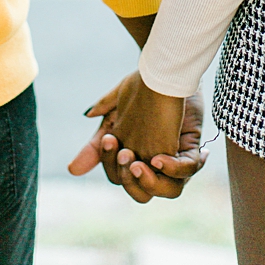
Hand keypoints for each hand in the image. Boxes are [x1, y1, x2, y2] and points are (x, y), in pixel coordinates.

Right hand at [68, 73, 207, 201]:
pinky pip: (189, 170)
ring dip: (151, 181)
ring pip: (170, 191)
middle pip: (142, 194)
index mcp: (135, 161)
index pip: (119, 178)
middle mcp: (155, 164)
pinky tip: (160, 158)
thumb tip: (72, 170)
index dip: (110, 163)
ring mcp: (175, 158)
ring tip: (143, 162)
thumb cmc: (140, 91)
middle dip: (129, 178)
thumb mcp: (114, 117)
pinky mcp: (191, 146)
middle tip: (125, 152)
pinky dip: (174, 168)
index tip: (109, 137)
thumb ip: (97, 144)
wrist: (164, 70)